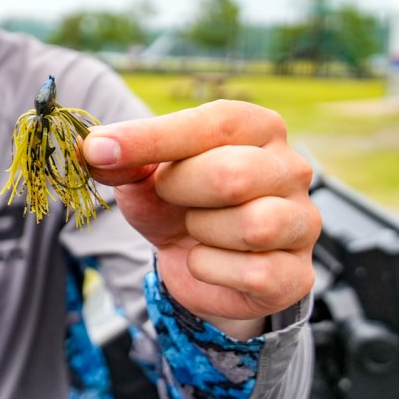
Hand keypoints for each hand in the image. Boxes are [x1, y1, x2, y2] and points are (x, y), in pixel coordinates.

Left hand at [83, 99, 319, 337]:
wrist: (198, 262)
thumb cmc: (176, 202)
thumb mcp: (142, 173)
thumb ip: (122, 158)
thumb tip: (95, 150)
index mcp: (257, 127)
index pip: (211, 123)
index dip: (151, 137)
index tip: (98, 150)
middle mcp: (290, 168)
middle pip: (232, 175)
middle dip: (180, 190)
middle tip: (169, 196)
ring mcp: (303, 221)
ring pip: (252, 226)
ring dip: (201, 231)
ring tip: (196, 228)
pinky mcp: (298, 274)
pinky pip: (255, 274)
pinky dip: (212, 270)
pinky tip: (208, 261)